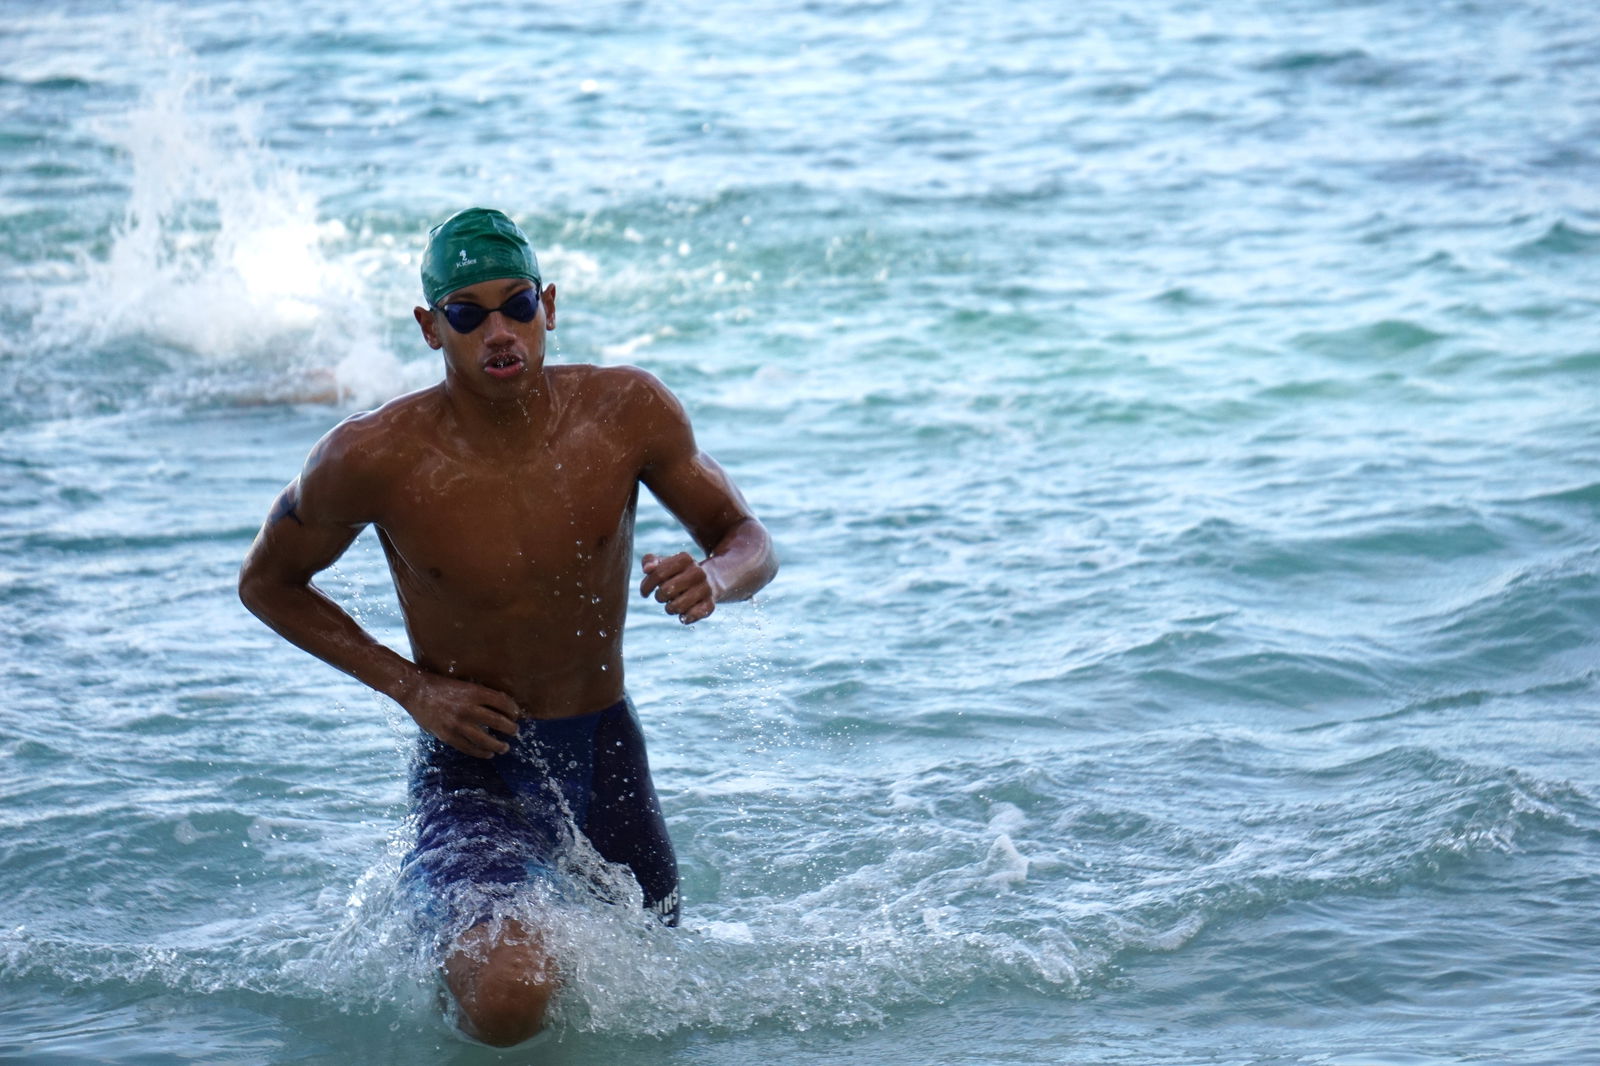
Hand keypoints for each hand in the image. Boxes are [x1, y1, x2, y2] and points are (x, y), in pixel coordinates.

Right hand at [400, 673, 520, 757]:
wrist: (416, 691)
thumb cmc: (442, 686)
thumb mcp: (465, 685)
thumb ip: (481, 695)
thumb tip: (502, 705)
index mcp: (474, 692)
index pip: (502, 702)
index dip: (513, 710)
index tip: (516, 715)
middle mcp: (468, 708)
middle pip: (498, 722)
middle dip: (510, 728)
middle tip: (515, 731)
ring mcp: (458, 724)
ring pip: (486, 739)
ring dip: (499, 745)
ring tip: (504, 747)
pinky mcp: (448, 736)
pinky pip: (469, 748)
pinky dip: (481, 753)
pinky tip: (488, 754)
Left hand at [640, 552, 718, 624]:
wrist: (710, 581)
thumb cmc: (679, 573)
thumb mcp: (664, 563)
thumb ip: (650, 561)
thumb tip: (647, 569)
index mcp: (685, 559)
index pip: (658, 574)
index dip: (647, 586)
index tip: (645, 593)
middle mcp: (698, 572)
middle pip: (666, 590)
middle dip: (659, 597)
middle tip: (662, 596)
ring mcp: (706, 588)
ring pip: (677, 606)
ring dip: (669, 608)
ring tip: (672, 604)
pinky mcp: (710, 605)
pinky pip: (691, 616)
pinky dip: (684, 618)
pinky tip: (683, 614)